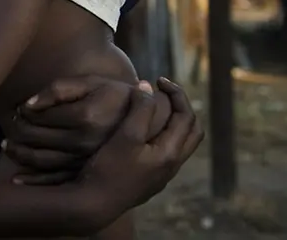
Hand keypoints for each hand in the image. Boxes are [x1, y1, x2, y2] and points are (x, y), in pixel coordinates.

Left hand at [5, 77, 151, 182]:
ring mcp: (87, 159)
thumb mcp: (88, 83)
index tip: (18, 109)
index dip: (24, 112)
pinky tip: (18, 178)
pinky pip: (57, 180)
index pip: (41, 117)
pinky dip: (35, 180)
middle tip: (10, 125)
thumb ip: (57, 90)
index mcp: (85, 116)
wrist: (144, 118)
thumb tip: (28, 105)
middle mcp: (85, 141)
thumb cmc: (112, 94)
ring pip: (43, 161)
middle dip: (18, 132)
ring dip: (21, 155)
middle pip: (38, 139)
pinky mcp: (89, 172)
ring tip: (8, 147)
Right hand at [81, 78, 203, 211]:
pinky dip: (161, 136)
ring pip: (180, 144)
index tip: (157, 80)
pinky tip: (140, 133)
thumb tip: (148, 87)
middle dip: (181, 107)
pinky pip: (166, 153)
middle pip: (192, 131)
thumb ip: (140, 110)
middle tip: (162, 94)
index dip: (176, 93)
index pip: (187, 115)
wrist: (94, 204)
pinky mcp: (149, 182)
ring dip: (172, 123)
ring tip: (152, 110)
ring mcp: (162, 176)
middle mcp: (172, 166)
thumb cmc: (108, 168)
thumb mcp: (125, 135)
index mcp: (170, 152)